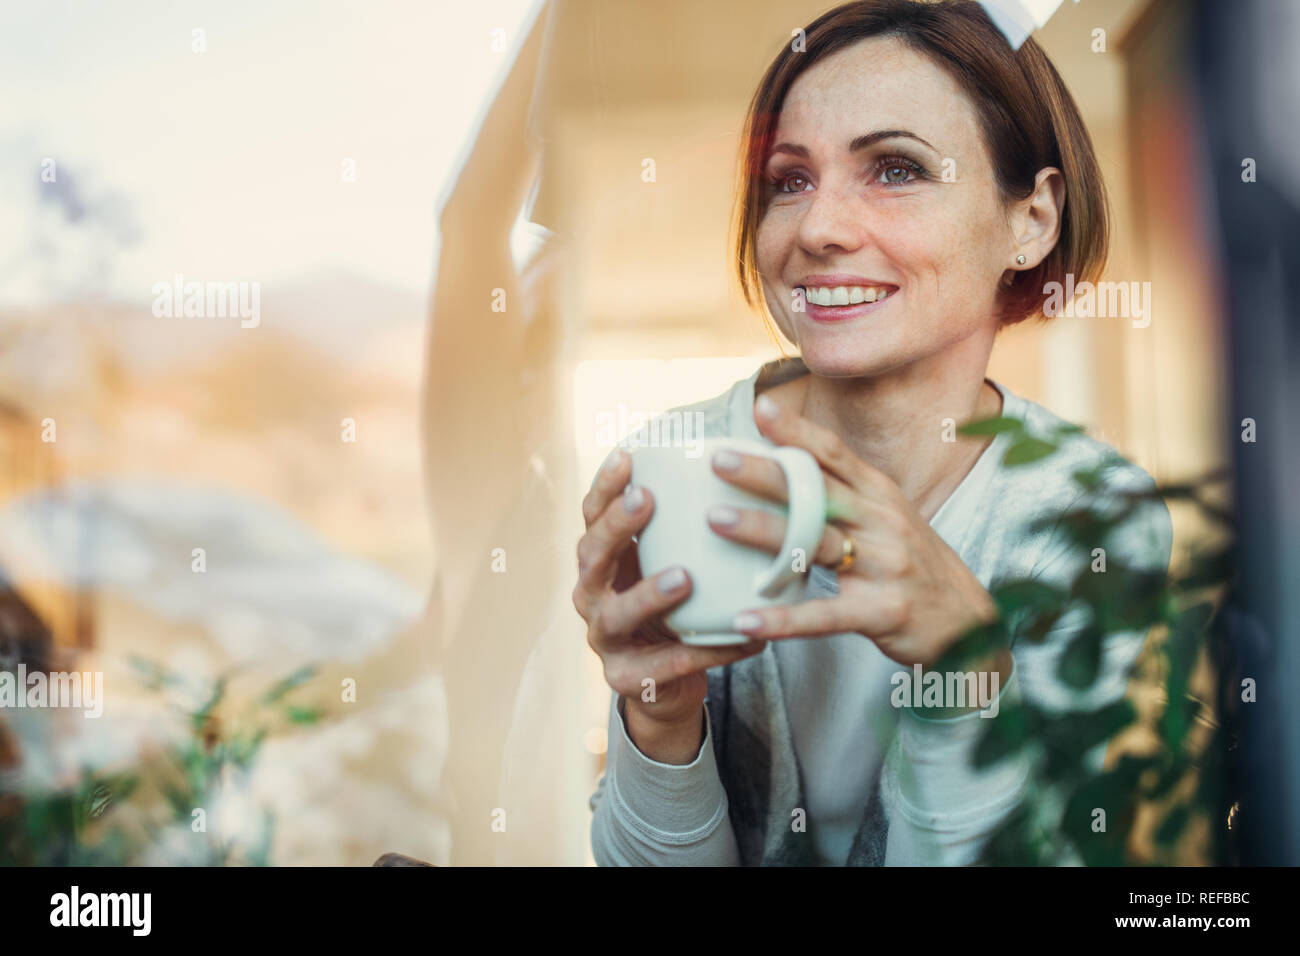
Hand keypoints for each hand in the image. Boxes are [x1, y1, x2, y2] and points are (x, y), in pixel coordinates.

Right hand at [574, 448, 766, 758]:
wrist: (664, 684)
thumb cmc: (672, 606)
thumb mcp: (669, 560)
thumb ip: (685, 525)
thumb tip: (741, 459)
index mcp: (600, 559)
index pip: (592, 515)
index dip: (605, 486)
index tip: (628, 455)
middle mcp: (591, 595)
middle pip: (591, 556)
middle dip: (616, 526)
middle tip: (648, 499)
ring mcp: (603, 639)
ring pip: (616, 614)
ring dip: (648, 593)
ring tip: (684, 577)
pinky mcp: (625, 680)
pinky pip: (665, 665)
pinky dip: (704, 652)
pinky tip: (740, 639)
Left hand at [708, 394, 1006, 678]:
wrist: (969, 623)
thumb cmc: (912, 566)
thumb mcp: (886, 519)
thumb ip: (841, 496)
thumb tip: (780, 470)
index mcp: (879, 495)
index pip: (835, 454)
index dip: (797, 430)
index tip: (759, 407)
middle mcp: (883, 521)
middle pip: (818, 491)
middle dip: (767, 473)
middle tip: (719, 461)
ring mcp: (886, 565)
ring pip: (816, 542)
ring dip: (764, 531)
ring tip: (717, 521)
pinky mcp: (884, 612)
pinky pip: (824, 615)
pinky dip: (783, 619)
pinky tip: (746, 620)